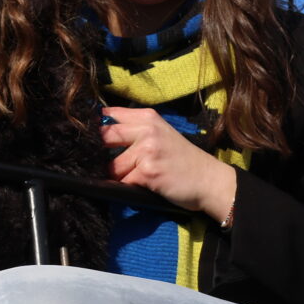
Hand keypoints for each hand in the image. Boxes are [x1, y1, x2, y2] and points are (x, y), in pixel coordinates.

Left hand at [100, 106, 238, 223]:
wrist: (210, 181)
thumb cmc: (183, 160)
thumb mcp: (161, 134)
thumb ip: (135, 129)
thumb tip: (101, 133)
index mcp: (148, 117)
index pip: (110, 115)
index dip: (96, 128)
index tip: (92, 138)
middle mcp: (147, 129)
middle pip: (105, 137)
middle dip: (101, 153)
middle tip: (113, 163)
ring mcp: (147, 150)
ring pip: (112, 165)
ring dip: (119, 176)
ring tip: (138, 178)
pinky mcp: (147, 172)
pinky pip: (123, 182)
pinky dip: (129, 188)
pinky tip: (144, 186)